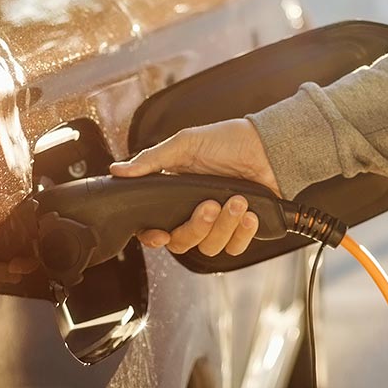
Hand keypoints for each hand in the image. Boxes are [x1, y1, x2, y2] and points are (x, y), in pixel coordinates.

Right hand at [109, 118, 280, 257]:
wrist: (268, 145)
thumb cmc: (228, 140)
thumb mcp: (185, 144)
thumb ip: (152, 160)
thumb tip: (118, 170)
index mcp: (175, 196)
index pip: (155, 228)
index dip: (154, 237)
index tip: (161, 235)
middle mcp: (195, 213)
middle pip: (182, 243)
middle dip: (197, 226)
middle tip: (211, 204)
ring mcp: (219, 223)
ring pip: (210, 247)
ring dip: (224, 225)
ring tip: (238, 201)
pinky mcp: (242, 228)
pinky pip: (235, 247)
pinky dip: (242, 233)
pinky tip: (250, 214)